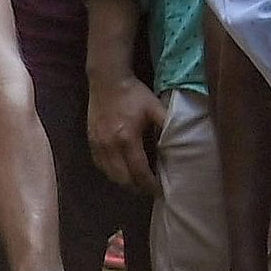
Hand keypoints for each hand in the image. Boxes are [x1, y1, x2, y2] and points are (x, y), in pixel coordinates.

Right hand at [84, 73, 165, 194]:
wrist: (106, 79)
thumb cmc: (133, 93)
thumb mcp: (155, 107)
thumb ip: (167, 125)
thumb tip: (180, 144)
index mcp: (127, 138)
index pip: (139, 171)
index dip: (150, 184)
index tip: (160, 191)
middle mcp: (110, 145)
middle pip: (123, 178)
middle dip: (137, 187)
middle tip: (150, 188)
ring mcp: (98, 144)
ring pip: (110, 174)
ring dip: (124, 182)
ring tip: (137, 182)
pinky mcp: (90, 141)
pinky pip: (100, 165)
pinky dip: (111, 172)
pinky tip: (121, 170)